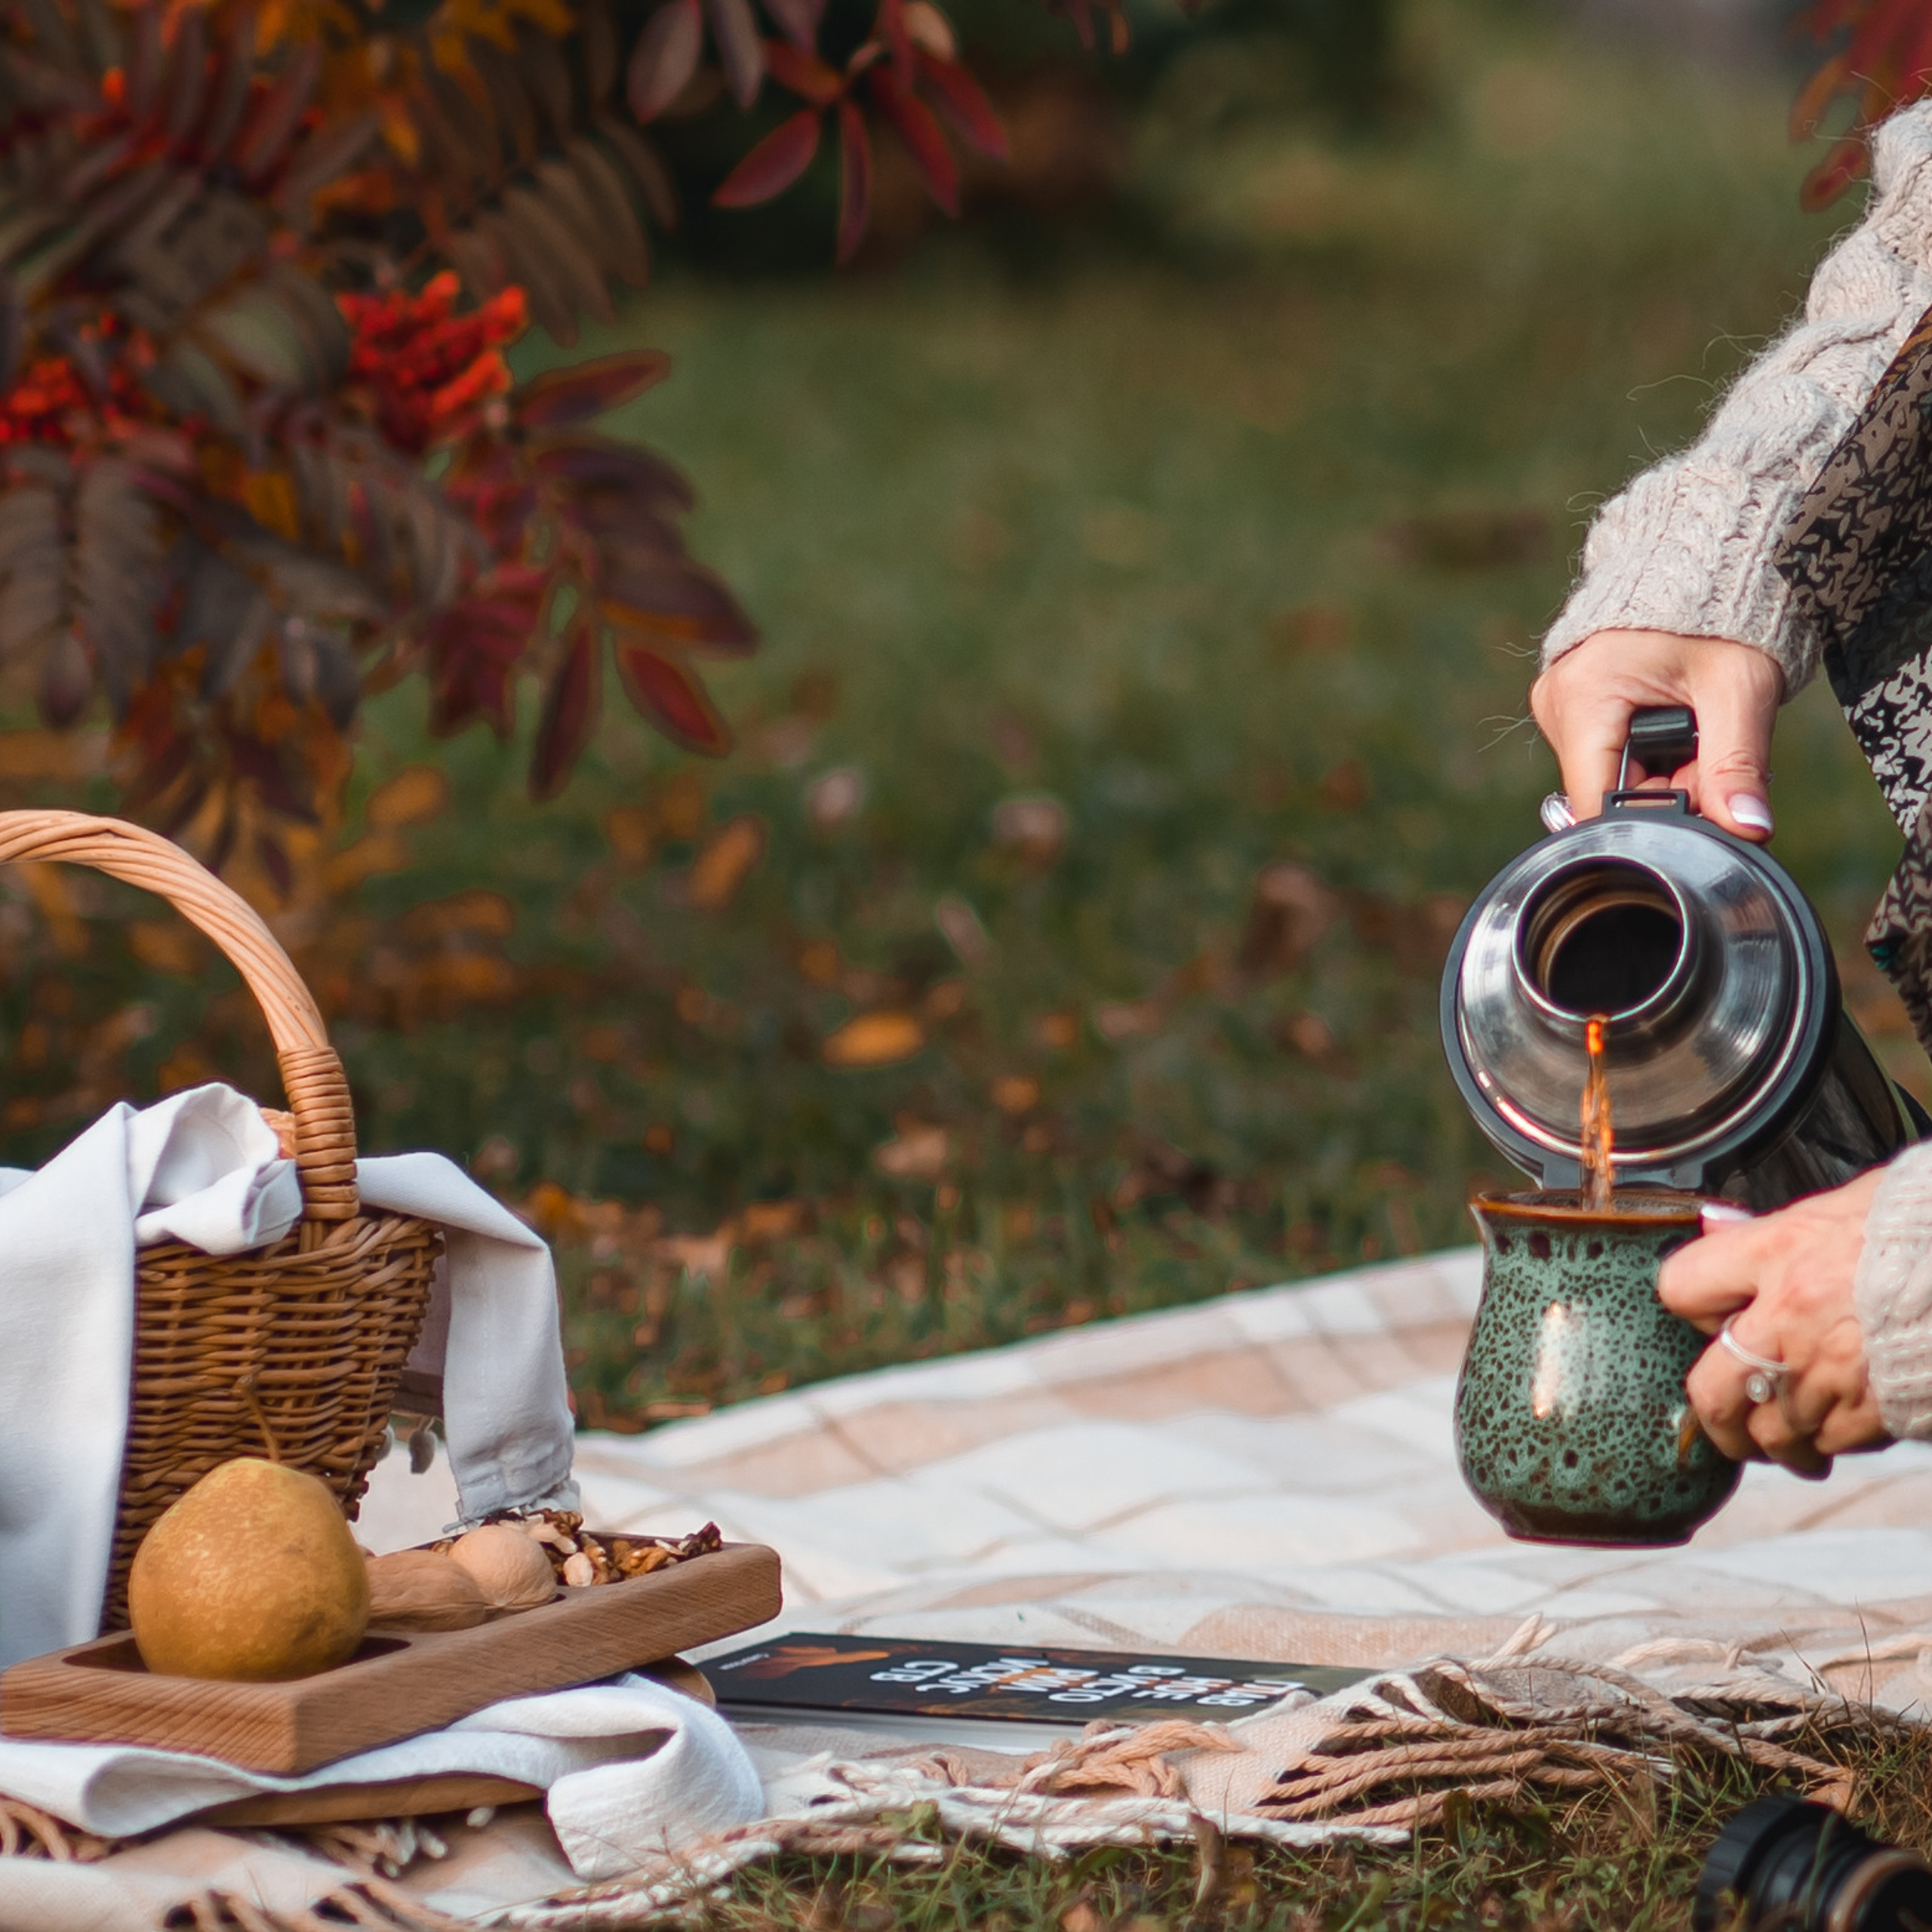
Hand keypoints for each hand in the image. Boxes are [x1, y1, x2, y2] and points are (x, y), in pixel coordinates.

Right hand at [1529, 630, 1783, 841]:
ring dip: (1664, 773)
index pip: (1600, 802)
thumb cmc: (1721, 611)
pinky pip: (1607, 755)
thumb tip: (1748, 829)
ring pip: (1612, 778)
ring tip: (1698, 726)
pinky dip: (1649, 755)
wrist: (1705, 559)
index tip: (1707, 788)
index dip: (1657, 815)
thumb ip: (1737, 765)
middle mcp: (1555, 703)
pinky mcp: (1569, 705)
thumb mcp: (1738, 691)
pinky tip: (1674, 722)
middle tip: (1714, 748)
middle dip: (1670, 788)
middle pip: (1608, 792)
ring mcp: (1557, 704)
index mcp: (1583, 696)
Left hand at [1656, 1172, 1889, 1476]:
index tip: (1712, 1318)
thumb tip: (1719, 1228)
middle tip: (1727, 1423)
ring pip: (1774, 1434)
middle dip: (1716, 1419)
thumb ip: (1775, 1228)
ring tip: (1792, 1442)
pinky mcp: (1879, 1410)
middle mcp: (1792, 1317)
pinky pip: (1834, 1443)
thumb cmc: (1922, 1227)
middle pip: (1711, 1392)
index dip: (1692, 1306)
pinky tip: (1845, 1427)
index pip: (1681, 1288)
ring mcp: (1833, 1370)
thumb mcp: (1843, 1204)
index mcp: (1778, 1252)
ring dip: (1779, 1442)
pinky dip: (1834, 1442)